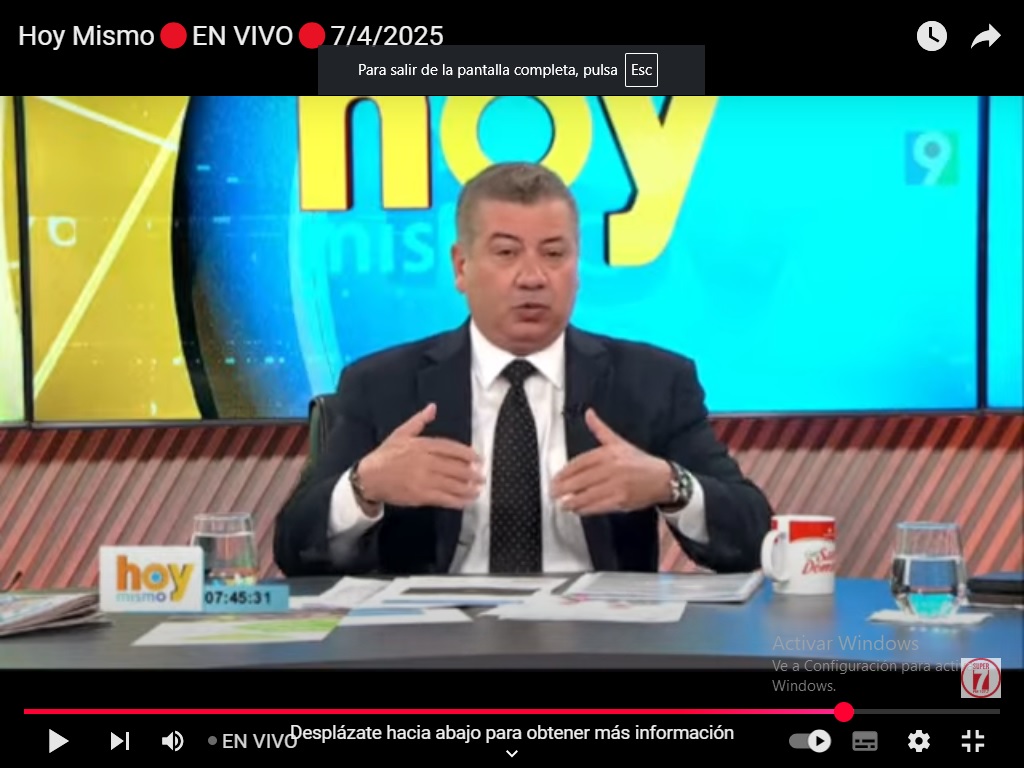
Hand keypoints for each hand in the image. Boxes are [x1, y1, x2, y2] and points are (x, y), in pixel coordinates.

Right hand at [358, 403, 484, 508]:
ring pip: (452, 484)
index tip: (478, 459)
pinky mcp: (420, 495)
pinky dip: (456, 501)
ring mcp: (424, 480)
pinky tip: (465, 502)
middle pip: (455, 467)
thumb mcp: (401, 433)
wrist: (369, 477)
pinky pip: (443, 498)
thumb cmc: (385, 455)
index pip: (451, 448)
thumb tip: (433, 407)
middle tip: (482, 477)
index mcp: (422, 445)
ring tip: (478, 490)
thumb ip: (419, 421)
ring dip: (468, 488)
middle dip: (471, 473)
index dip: (467, 454)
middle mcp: (426, 462)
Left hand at [552, 409, 671, 514]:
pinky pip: (599, 505)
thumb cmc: (638, 461)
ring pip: (588, 494)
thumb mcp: (619, 442)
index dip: (565, 473)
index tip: (555, 479)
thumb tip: (588, 413)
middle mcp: (612, 468)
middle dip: (564, 488)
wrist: (662, 479)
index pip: (580, 462)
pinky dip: (586, 509)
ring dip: (572, 501)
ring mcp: (617, 485)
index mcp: (609, 452)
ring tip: (562, 504)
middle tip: (552, 493)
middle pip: (581, 479)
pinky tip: (577, 510)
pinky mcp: (621, 500)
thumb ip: (600, 429)